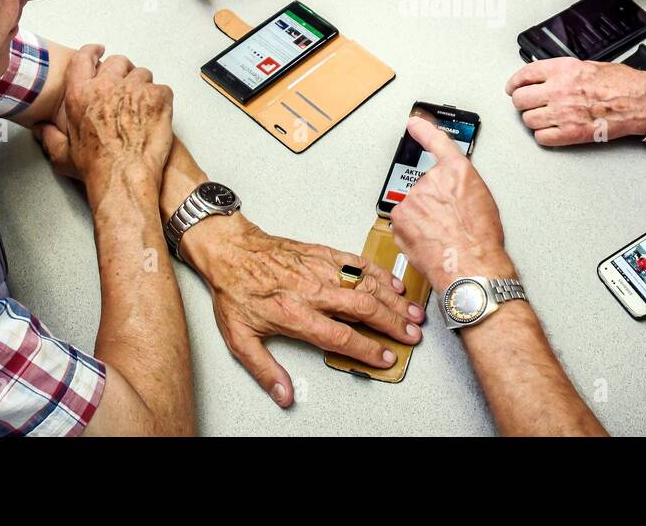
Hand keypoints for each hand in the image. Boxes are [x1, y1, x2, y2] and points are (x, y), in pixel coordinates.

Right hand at [59, 45, 174, 191]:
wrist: (123, 176)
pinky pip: (161, 89)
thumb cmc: (96, 167)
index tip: (99, 50)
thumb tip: (40, 129)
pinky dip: (161, 100)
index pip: (84, 58)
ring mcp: (133, 88)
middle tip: (127, 88)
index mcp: (80, 94)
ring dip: (143, 86)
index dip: (92, 52)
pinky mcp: (157, 96)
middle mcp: (105, 85)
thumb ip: (49, 137)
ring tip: (143, 106)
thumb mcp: (62, 154)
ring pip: (142, 74)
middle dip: (123, 71)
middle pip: (118, 62)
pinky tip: (157, 115)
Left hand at [181, 214, 424, 407]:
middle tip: (412, 336)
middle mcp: (313, 291)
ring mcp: (321, 269)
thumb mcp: (240, 339)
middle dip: (392, 324)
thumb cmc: (236, 291)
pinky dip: (380, 273)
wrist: (231, 251)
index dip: (367, 349)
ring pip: (365, 285)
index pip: (340, 337)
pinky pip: (358, 262)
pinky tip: (394, 283)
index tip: (386, 357)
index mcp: (295, 315)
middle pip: (363, 309)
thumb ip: (264, 370)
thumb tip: (283, 395)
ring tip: (413, 313)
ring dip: (393, 300)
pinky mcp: (323, 253)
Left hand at [390, 116, 514, 294]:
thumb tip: (453, 191)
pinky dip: (411, 230)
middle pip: (426, 186)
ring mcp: (414, 196)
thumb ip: (463, 186)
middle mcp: (433, 178)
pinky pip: (403, 221)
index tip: (414, 122)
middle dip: (433, 203)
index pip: (437, 141)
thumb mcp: (483, 201)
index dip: (424, 129)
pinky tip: (428, 240)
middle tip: (448, 223)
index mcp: (458, 171)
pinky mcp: (400, 215)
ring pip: (413, 205)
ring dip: (422, 219)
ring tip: (441, 235)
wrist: (471, 266)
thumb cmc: (482, 241)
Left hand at [506, 58, 645, 145]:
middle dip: (522, 102)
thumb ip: (562, 71)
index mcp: (563, 70)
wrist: (640, 101)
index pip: (524, 75)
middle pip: (520, 100)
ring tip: (543, 117)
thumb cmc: (621, 83)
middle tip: (529, 104)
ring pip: (528, 120)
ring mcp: (563, 113)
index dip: (514, 83)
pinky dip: (543, 136)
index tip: (512, 88)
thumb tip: (544, 76)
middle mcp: (559, 90)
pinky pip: (542, 138)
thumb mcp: (587, 65)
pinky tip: (551, 130)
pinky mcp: (571, 133)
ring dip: (533, 120)